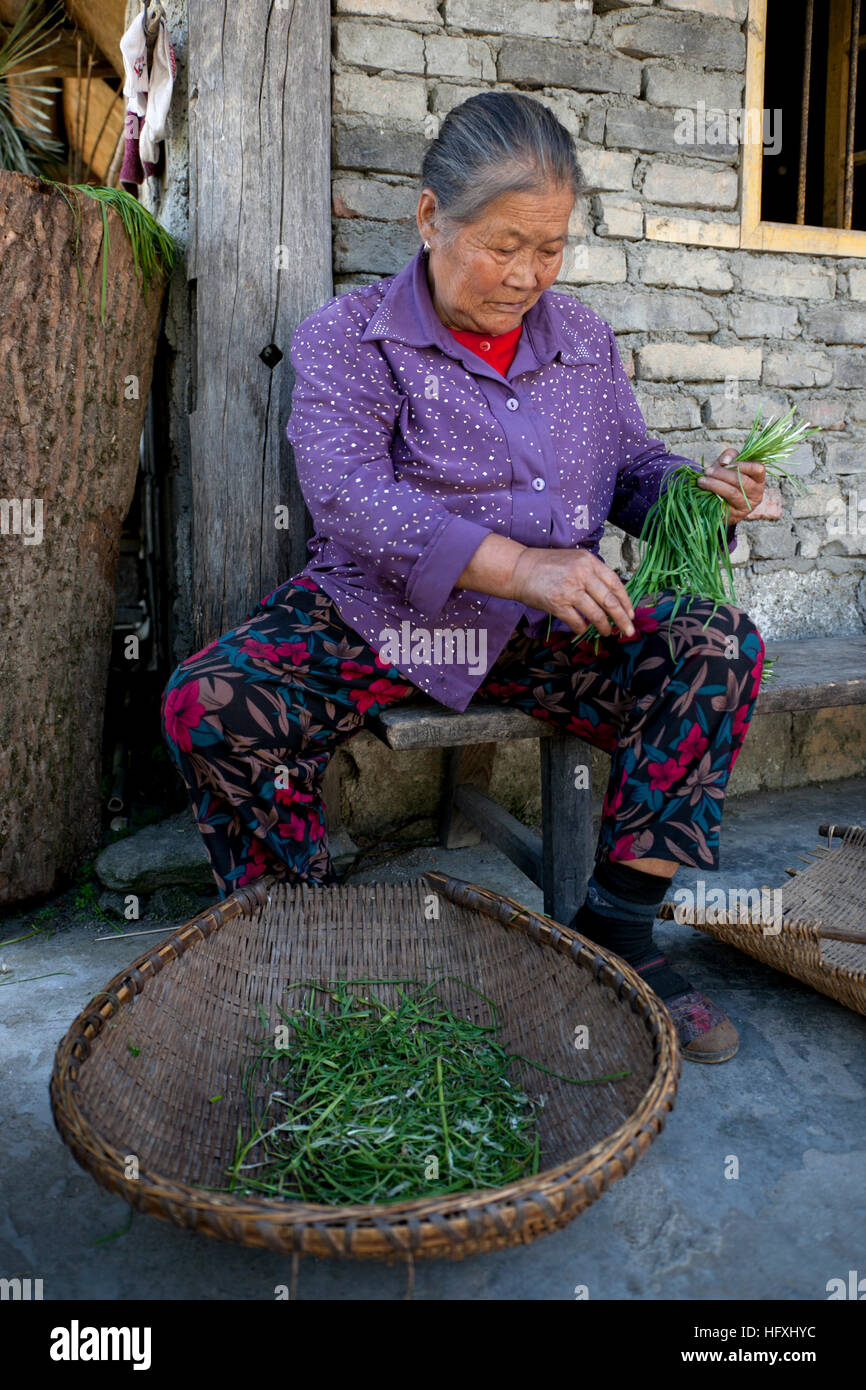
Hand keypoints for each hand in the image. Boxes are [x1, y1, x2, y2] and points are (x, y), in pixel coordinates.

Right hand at [508, 547, 634, 637]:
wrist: (519, 568)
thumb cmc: (547, 565)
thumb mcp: (575, 560)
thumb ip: (592, 573)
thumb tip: (611, 596)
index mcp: (589, 562)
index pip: (616, 583)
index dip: (626, 602)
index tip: (631, 614)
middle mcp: (582, 574)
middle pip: (610, 602)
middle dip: (622, 620)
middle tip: (629, 631)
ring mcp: (570, 589)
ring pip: (596, 614)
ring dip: (604, 627)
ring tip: (607, 633)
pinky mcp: (557, 604)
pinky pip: (577, 622)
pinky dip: (583, 629)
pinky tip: (583, 630)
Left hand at [695, 449, 769, 525]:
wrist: (720, 503)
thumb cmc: (726, 480)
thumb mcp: (729, 465)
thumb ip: (730, 456)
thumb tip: (725, 461)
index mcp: (758, 479)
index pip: (758, 469)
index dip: (742, 464)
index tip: (725, 463)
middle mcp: (756, 493)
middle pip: (742, 481)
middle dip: (722, 474)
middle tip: (707, 471)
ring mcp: (746, 506)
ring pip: (732, 493)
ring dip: (714, 484)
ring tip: (701, 481)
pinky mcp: (735, 515)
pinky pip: (723, 504)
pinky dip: (712, 496)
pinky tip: (704, 491)